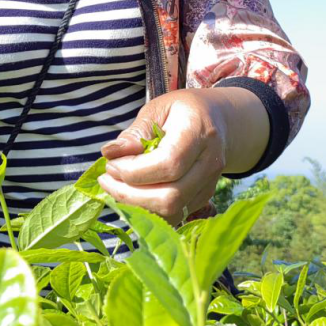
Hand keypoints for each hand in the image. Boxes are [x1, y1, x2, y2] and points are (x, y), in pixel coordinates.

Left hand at [97, 88, 229, 226]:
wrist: (218, 121)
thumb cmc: (182, 111)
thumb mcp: (156, 109)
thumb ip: (135, 132)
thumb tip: (110, 153)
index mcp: (198, 131)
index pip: (168, 164)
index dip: (134, 171)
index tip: (110, 164)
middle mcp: (210, 162)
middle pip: (171, 197)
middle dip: (130, 194)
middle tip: (106, 179)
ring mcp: (210, 184)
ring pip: (172, 212)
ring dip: (136, 206)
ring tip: (115, 186)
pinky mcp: (204, 198)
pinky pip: (174, 215)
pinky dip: (148, 210)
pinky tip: (132, 194)